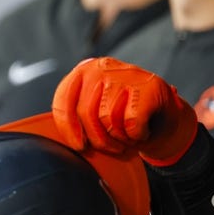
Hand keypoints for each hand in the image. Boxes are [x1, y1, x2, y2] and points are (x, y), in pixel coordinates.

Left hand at [52, 57, 198, 165]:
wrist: (165, 114)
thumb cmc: (123, 115)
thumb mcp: (95, 108)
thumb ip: (74, 114)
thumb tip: (48, 139)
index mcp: (84, 71)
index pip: (64, 99)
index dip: (68, 128)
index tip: (78, 145)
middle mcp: (102, 67)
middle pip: (86, 114)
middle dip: (98, 139)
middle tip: (111, 147)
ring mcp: (126, 74)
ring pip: (108, 120)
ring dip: (118, 138)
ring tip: (125, 137)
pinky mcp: (148, 86)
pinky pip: (131, 124)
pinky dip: (136, 136)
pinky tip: (141, 131)